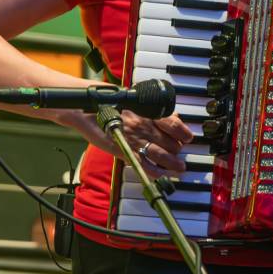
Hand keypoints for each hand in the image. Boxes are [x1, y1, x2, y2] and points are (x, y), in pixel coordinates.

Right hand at [54, 106, 194, 173]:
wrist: (84, 107)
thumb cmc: (107, 101)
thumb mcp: (132, 99)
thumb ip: (152, 109)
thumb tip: (173, 116)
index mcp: (147, 111)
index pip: (174, 123)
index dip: (184, 132)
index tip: (188, 137)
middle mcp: (143, 125)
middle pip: (170, 142)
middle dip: (177, 150)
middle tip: (180, 155)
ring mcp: (133, 139)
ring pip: (161, 155)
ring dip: (173, 164)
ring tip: (179, 168)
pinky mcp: (122, 150)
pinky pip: (143, 165)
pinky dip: (154, 172)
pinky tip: (160, 174)